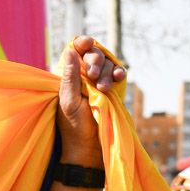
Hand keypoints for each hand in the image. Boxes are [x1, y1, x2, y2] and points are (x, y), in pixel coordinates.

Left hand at [56, 34, 122, 166]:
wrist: (90, 147)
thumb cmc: (75, 126)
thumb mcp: (69, 101)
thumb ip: (70, 77)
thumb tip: (69, 51)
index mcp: (69, 77)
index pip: (75, 51)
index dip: (82, 44)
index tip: (87, 43)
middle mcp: (84, 76)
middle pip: (93, 54)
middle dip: (96, 60)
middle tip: (94, 75)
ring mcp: (99, 82)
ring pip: (108, 64)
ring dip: (108, 71)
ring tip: (104, 88)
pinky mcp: (112, 90)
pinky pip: (118, 74)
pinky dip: (120, 73)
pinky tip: (119, 78)